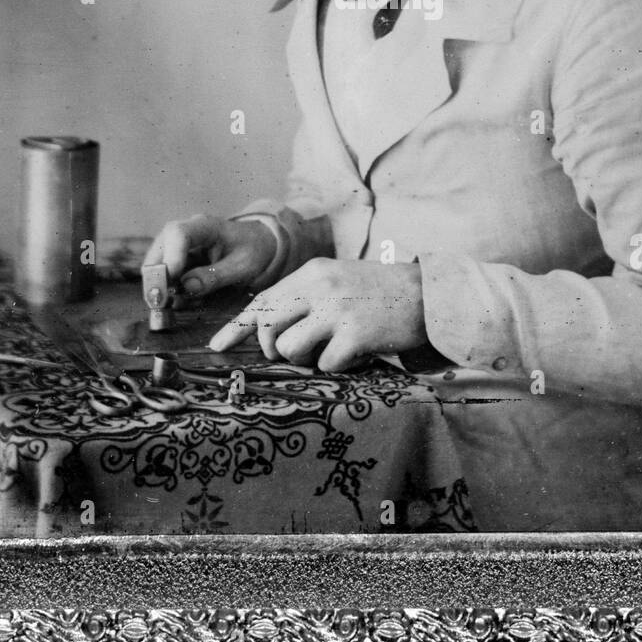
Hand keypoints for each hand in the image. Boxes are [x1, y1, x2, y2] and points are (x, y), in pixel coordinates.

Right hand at [142, 213, 278, 297]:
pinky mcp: (178, 257)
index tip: (170, 281)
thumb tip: (186, 287)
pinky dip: (168, 289)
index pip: (178, 234)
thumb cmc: (253, 251)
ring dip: (161, 286)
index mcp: (206, 226)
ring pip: (157, 263)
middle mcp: (187, 231)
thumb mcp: (242, 267)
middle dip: (156, 278)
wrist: (257, 243)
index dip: (170, 257)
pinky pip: (165, 273)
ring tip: (175, 305)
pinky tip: (182, 301)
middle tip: (159, 304)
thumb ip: (216, 277)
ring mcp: (179, 244)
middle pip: (159, 249)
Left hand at [208, 258, 426, 371]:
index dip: (236, 327)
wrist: (425, 295)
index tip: (217, 347)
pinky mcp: (355, 335)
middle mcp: (320, 288)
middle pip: (268, 326)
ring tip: (331, 349)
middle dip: (272, 348)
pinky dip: (337, 367)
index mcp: (312, 273)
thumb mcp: (336, 281)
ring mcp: (337, 311)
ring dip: (307, 358)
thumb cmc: (377, 292)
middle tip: (292, 352)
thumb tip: (265, 324)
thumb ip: (304, 296)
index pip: (262, 301)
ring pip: (291, 349)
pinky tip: (355, 355)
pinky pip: (325, 365)